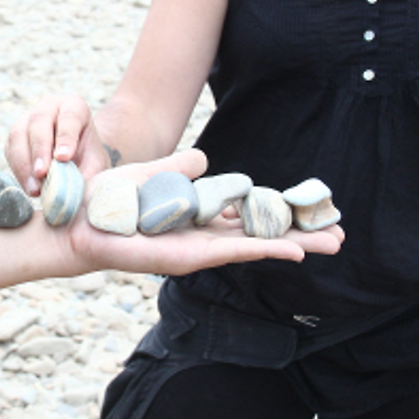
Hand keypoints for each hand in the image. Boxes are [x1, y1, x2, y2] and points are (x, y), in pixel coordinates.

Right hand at [7, 94, 113, 195]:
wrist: (77, 156)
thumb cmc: (88, 157)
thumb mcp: (95, 163)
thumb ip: (87, 174)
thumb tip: (72, 192)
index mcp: (74, 106)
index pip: (69, 116)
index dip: (65, 136)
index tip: (63, 158)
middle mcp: (49, 106)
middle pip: (39, 120)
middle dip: (39, 149)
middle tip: (42, 174)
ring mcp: (28, 117)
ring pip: (18, 133)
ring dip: (24, 162)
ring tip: (34, 187)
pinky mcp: (15, 135)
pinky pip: (10, 149)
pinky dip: (17, 169)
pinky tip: (28, 185)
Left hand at [60, 149, 343, 276]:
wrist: (79, 221)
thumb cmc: (110, 202)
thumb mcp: (153, 175)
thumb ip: (181, 170)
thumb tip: (206, 160)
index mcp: (197, 217)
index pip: (248, 217)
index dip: (279, 215)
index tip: (312, 213)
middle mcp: (202, 237)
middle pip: (262, 235)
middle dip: (301, 235)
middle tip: (339, 236)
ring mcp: (198, 249)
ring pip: (257, 246)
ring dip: (294, 244)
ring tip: (331, 243)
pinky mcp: (186, 257)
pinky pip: (233, 251)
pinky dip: (264, 248)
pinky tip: (292, 250)